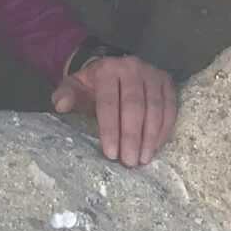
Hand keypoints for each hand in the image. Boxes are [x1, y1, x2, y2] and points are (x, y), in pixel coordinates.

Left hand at [51, 54, 178, 166]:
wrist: (115, 69)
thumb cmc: (93, 85)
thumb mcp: (75, 86)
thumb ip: (66, 95)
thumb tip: (60, 105)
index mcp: (107, 69)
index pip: (109, 102)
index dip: (110, 129)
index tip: (111, 153)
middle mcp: (132, 68)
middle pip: (134, 106)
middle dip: (131, 137)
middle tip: (129, 161)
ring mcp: (153, 74)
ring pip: (155, 109)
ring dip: (150, 137)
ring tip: (143, 159)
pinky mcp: (167, 82)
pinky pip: (170, 109)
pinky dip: (163, 130)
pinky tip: (155, 147)